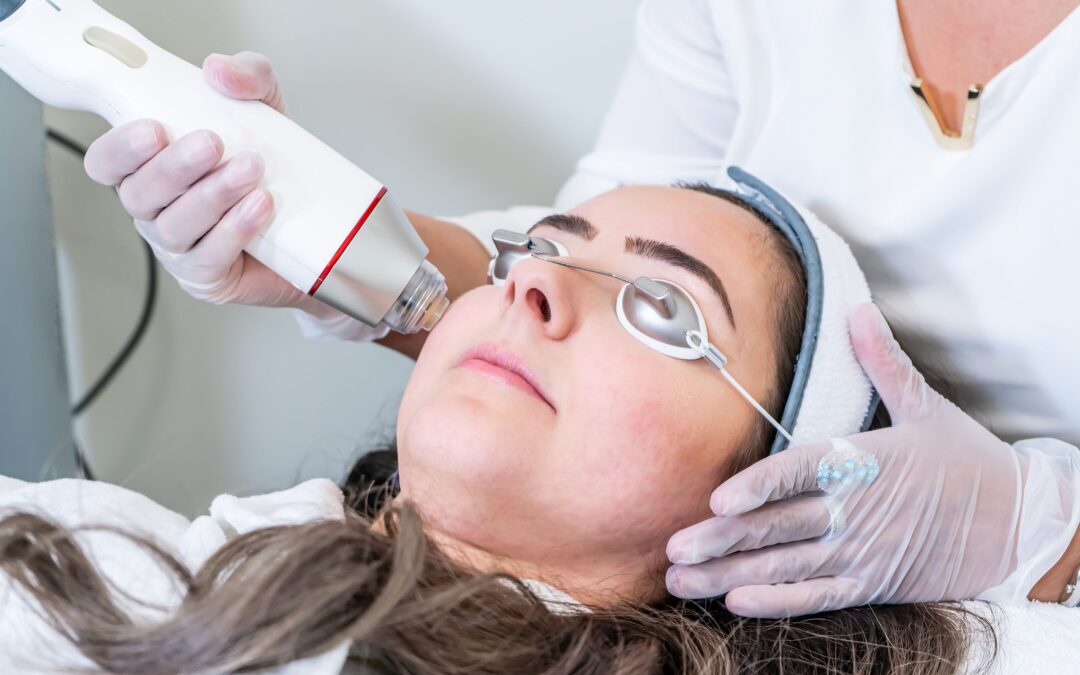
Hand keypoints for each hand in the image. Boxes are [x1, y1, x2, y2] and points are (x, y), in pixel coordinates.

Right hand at [83, 52, 338, 318]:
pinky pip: (210, 256)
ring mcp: (179, 248)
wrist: (315, 228)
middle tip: (212, 143)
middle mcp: (156, 210)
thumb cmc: (273, 167)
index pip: (107, 163)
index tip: (153, 129)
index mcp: (152, 169)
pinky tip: (260, 206)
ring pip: (175, 225)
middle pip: (139, 193)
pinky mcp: (208, 276)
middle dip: (175, 166)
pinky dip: (234, 229)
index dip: (119, 149)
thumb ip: (247, 78)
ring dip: (212, 195)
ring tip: (251, 170)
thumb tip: (219, 69)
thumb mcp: (265, 111)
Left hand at [665, 304, 1027, 616]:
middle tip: (672, 547)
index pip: (801, 472)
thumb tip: (858, 309)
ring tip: (682, 579)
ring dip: (730, 574)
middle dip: (723, 539)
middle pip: (780, 527)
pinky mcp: (870, 583)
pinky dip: (778, 602)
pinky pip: (818, 597)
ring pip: (787, 567)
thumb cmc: (966, 461)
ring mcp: (862, 552)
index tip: (718, 500)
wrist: (1019, 525)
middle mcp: (856, 511)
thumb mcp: (927, 407)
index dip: (759, 487)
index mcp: (864, 462)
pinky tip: (736, 602)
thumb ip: (883, 362)